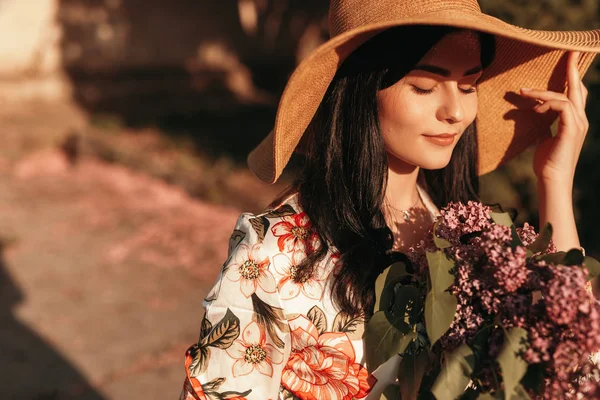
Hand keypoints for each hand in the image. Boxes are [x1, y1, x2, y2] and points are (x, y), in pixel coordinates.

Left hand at [520, 51, 588, 184]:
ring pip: (564, 96)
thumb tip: (536, 119)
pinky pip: (561, 106)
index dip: (573, 77)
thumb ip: (544, 127)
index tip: (567, 60)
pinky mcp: (572, 129)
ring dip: (542, 92)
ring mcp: (578, 124)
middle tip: (567, 52)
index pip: (576, 94)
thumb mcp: (544, 140)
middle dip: (572, 69)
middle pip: (578, 89)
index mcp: (574, 121)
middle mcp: (580, 120)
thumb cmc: (546, 163)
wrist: (551, 179)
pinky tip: (535, 108)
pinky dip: (546, 103)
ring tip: (524, 92)